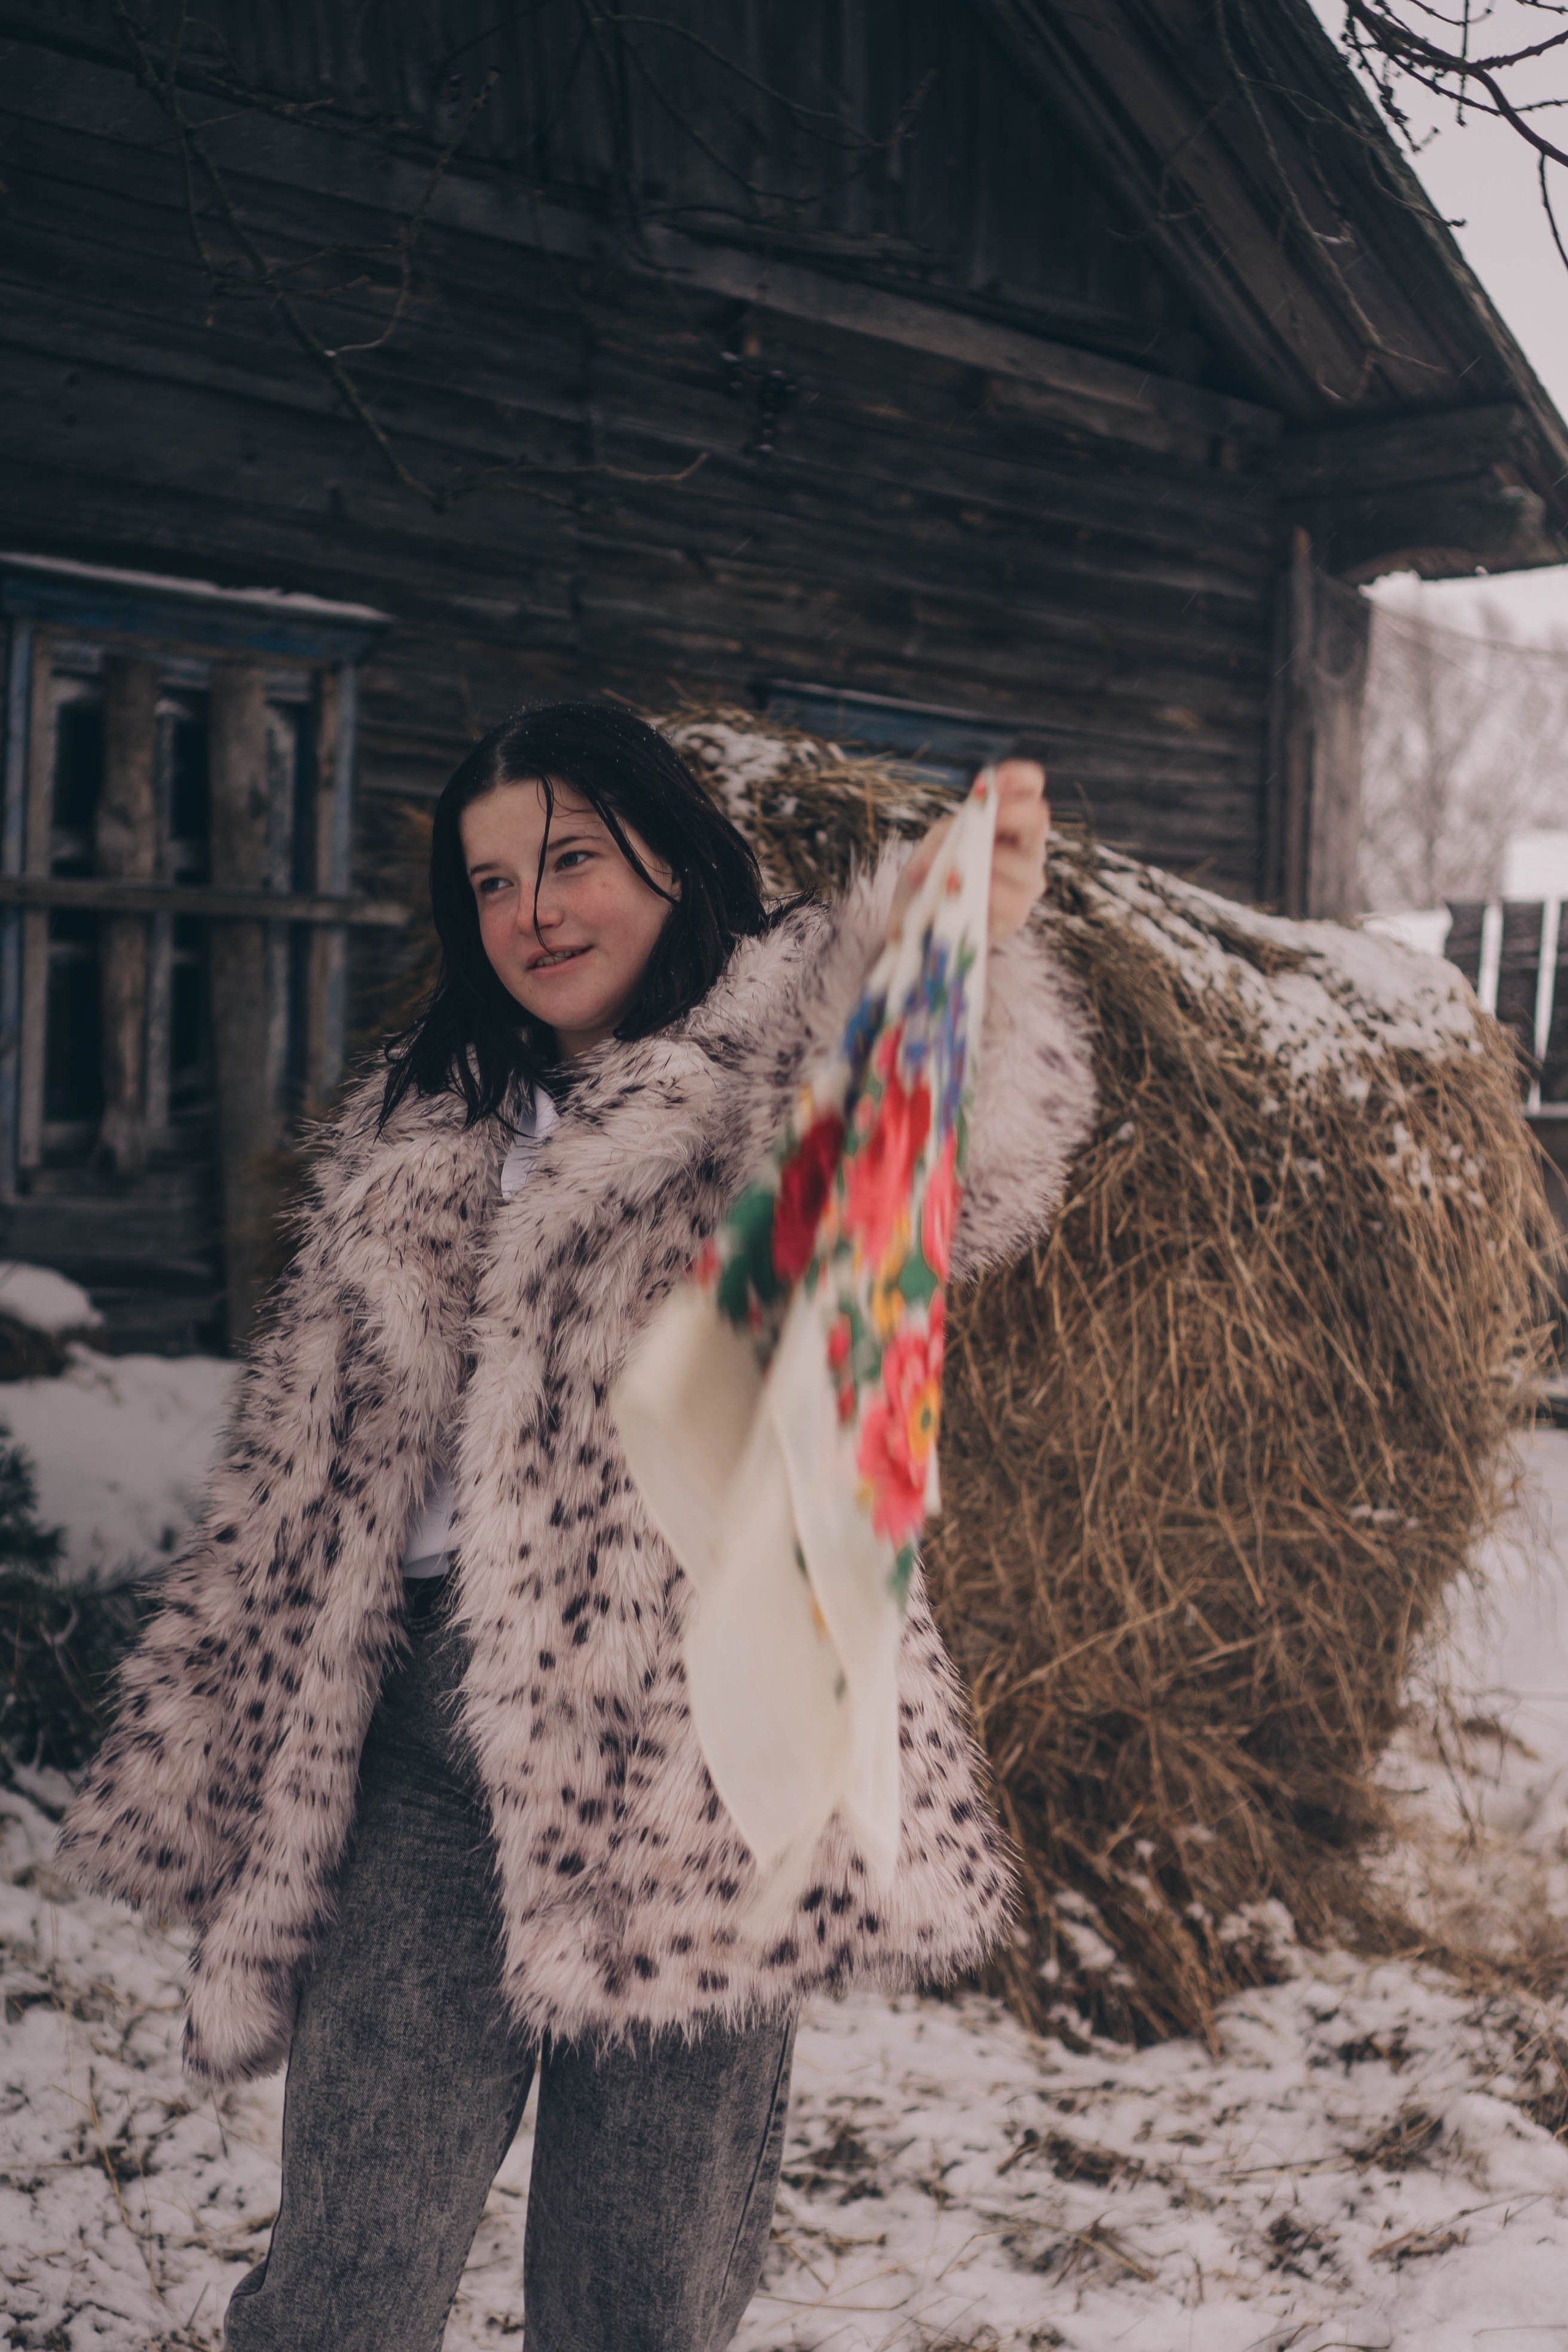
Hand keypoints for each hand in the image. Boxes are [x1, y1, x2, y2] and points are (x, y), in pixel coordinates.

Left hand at [887, 761, 1050, 947]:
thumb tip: (970, 820)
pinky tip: (955, 896)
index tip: (992, 779)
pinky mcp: (1017, 915)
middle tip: (978, 823)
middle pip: (1038, 818)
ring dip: (980, 864)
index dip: (1018, 776)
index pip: (1030, 787)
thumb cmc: (932, 874)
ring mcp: (1026, 883)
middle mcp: (1026, 848)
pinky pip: (1010, 900)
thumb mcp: (937, 842)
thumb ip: (956, 826)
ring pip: (1022, 863)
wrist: (916, 921)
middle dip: (1008, 814)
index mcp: (1009, 821)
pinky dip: (981, 894)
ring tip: (945, 873)